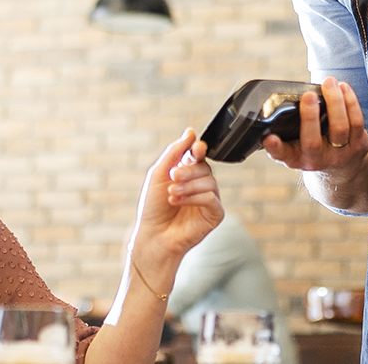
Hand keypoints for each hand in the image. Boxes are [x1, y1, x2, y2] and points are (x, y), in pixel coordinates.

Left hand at [131, 129, 222, 260]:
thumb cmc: (153, 207)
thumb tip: (190, 132)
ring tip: (172, 195)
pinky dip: (195, 198)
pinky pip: (212, 198)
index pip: (199, 155)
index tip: (196, 148)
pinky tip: (179, 203)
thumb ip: (175, 151)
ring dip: (188, 186)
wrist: (153, 235)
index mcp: (188, 173)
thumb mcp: (159, 173)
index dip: (199, 149)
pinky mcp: (215, 214)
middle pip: (204, 167)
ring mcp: (209, 200)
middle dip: (187, 171)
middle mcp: (200, 185)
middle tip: (173, 178)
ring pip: (210, 181)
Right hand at [261, 77, 367, 174]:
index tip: (269, 138)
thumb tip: (279, 102)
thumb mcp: (295, 145)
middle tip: (308, 95)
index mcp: (295, 158)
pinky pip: (357, 121)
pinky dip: (350, 101)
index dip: (274, 147)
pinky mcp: (358, 146)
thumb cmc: (312, 148)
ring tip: (329, 82)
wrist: (341, 169)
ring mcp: (339, 154)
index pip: (281, 155)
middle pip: (313, 141)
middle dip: (310, 117)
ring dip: (335, 101)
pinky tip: (343, 87)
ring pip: (339, 127)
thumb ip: (285, 130)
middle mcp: (316, 159)